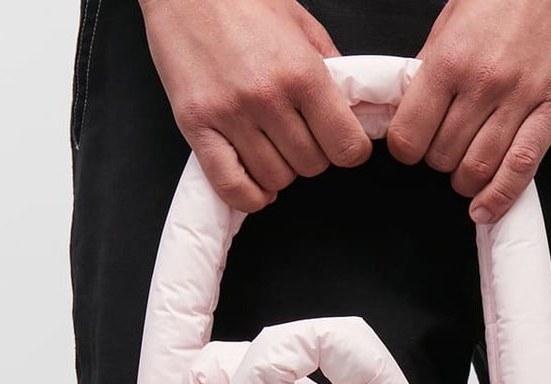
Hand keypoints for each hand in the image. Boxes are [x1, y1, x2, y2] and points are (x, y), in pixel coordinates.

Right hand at [139, 0, 371, 210]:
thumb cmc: (243, 0)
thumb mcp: (301, 25)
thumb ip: (330, 70)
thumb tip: (355, 110)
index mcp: (301, 72)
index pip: (346, 147)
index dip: (349, 151)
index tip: (341, 144)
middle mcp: (267, 97)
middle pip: (311, 166)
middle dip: (311, 156)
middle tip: (298, 134)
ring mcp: (229, 114)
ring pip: (275, 180)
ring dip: (279, 172)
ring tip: (271, 146)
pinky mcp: (195, 125)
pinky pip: (231, 187)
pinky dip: (249, 196)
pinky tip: (255, 183)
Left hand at [388, 0, 550, 222]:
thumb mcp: (452, 19)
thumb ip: (433, 67)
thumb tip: (414, 109)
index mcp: (449, 58)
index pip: (410, 135)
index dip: (406, 148)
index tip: (411, 145)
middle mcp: (483, 83)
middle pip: (443, 157)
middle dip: (438, 162)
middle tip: (444, 149)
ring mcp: (521, 98)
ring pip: (478, 170)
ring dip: (465, 181)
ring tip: (465, 172)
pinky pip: (522, 168)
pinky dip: (500, 198)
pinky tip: (486, 211)